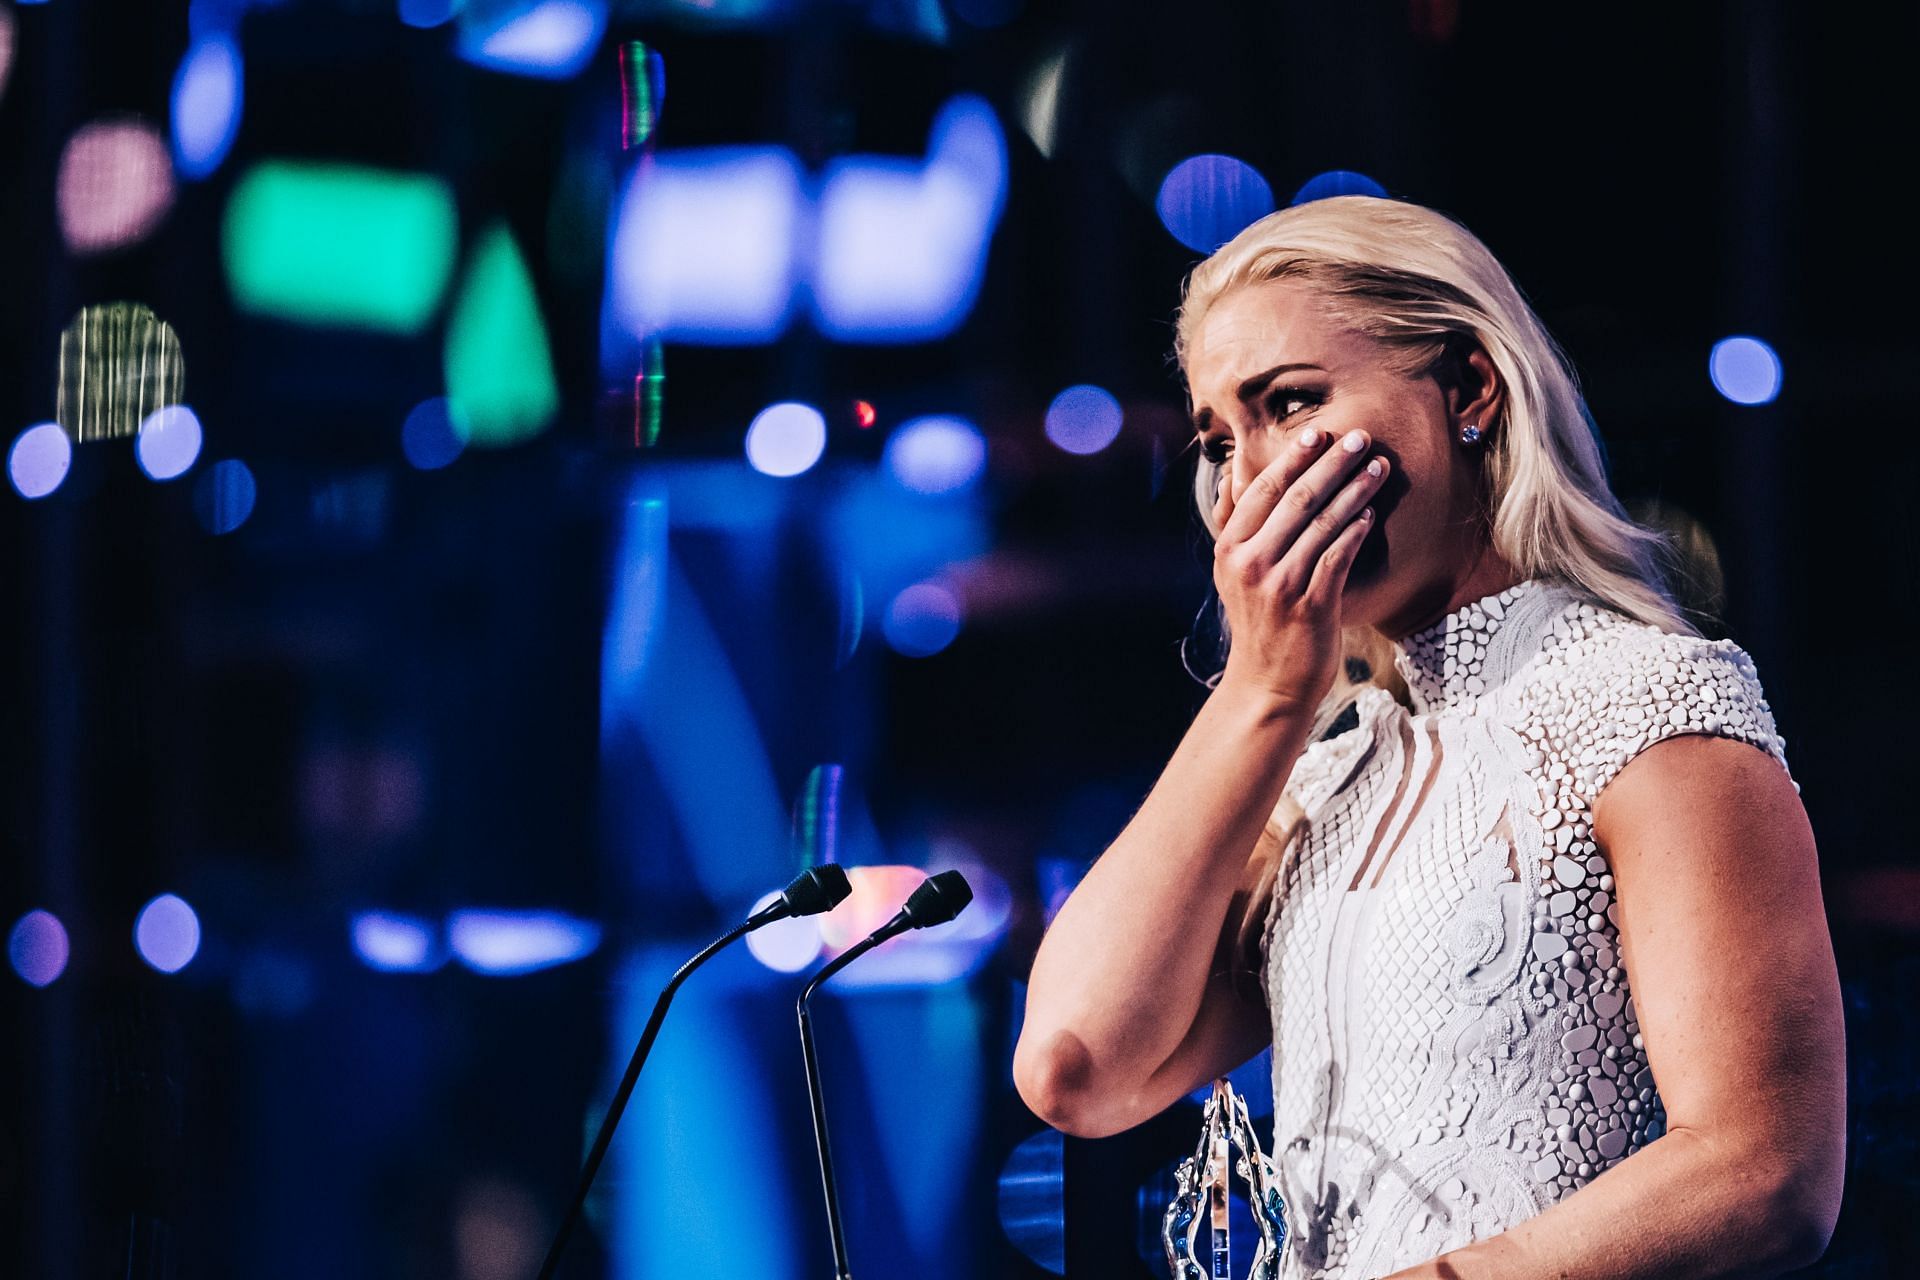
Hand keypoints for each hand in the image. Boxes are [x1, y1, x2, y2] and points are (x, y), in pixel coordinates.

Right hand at [1209, 426, 1386, 711]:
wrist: (1268, 683)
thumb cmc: (1259, 623)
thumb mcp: (1233, 574)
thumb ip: (1234, 527)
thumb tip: (1230, 478)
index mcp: (1230, 550)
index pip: (1262, 491)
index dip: (1293, 458)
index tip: (1319, 433)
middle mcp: (1251, 563)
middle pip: (1296, 499)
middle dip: (1331, 463)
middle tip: (1360, 438)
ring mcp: (1280, 585)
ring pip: (1322, 523)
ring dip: (1354, 491)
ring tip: (1377, 468)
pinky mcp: (1310, 605)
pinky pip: (1338, 556)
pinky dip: (1355, 532)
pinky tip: (1371, 515)